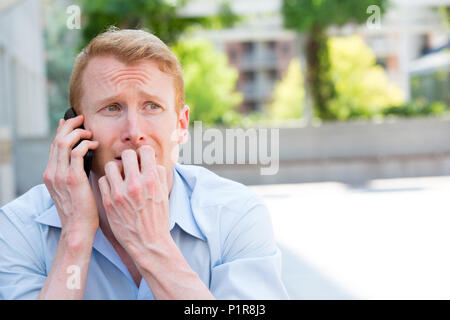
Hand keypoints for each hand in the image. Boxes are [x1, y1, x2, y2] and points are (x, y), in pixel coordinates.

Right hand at [43, 115, 99, 235]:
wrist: (78, 228)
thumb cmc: (81, 210)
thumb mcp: (72, 189)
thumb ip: (74, 174)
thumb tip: (84, 160)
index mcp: (50, 175)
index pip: (54, 146)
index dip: (61, 131)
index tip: (70, 122)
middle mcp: (52, 173)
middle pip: (57, 140)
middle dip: (69, 126)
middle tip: (81, 119)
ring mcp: (61, 175)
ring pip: (64, 143)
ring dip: (78, 133)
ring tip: (90, 132)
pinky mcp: (73, 179)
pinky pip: (77, 153)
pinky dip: (85, 144)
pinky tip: (94, 144)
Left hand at [98, 146, 169, 259]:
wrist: (148, 243)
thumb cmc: (157, 219)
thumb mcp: (164, 195)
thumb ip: (158, 175)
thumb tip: (152, 161)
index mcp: (152, 180)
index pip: (145, 151)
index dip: (144, 154)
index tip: (142, 159)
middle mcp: (135, 184)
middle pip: (127, 155)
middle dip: (129, 159)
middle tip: (130, 166)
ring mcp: (120, 193)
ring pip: (111, 166)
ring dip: (116, 169)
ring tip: (119, 177)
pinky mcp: (108, 202)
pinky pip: (102, 180)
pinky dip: (107, 182)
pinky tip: (113, 188)